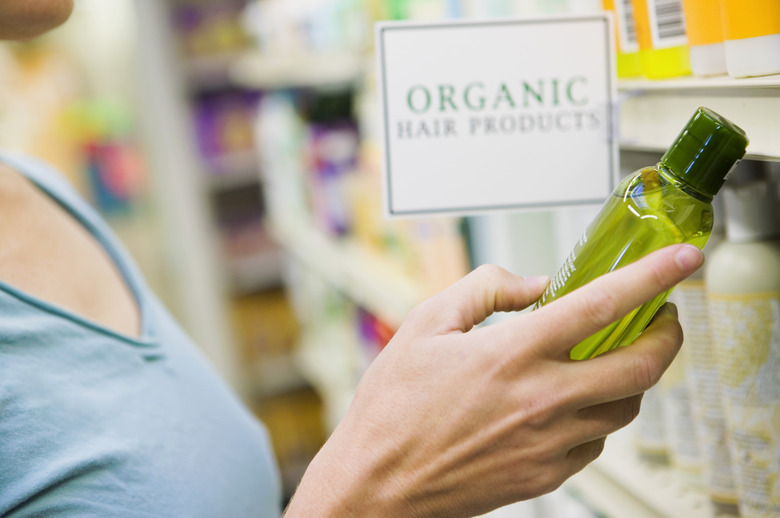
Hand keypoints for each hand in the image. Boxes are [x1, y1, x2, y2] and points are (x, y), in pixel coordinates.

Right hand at [284, 243, 703, 517]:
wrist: (378, 484)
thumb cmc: (393, 408)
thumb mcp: (424, 325)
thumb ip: (484, 290)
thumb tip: (534, 284)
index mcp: (511, 353)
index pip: (602, 305)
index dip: (653, 276)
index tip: (683, 260)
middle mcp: (541, 400)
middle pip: (641, 366)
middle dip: (668, 335)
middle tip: (663, 317)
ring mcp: (549, 444)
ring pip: (627, 406)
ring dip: (634, 374)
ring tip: (614, 355)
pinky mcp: (546, 475)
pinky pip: (597, 440)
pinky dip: (600, 412)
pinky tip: (574, 400)